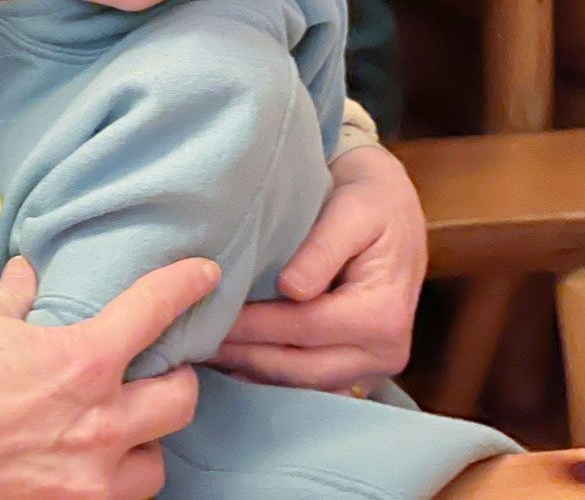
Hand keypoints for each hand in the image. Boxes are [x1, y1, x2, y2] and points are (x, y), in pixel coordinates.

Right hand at [0, 255, 218, 499]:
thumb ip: (15, 296)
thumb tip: (28, 274)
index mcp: (82, 361)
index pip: (156, 310)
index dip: (187, 285)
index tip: (205, 276)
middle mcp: (100, 422)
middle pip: (181, 399)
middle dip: (175, 378)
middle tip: (157, 368)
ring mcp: (88, 479)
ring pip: (156, 463)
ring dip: (145, 442)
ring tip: (124, 428)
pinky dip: (110, 481)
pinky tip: (90, 464)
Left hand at [210, 144, 426, 391]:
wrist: (392, 207)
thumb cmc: (370, 202)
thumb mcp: (352, 211)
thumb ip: (322, 249)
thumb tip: (292, 289)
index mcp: (384, 315)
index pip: (304, 327)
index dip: (253, 325)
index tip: (207, 315)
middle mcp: (384, 352)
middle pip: (301, 367)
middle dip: (244, 356)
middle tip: (192, 343)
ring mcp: (372, 367)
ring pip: (301, 383)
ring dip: (252, 371)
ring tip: (203, 353)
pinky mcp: (357, 368)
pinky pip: (308, 380)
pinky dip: (269, 373)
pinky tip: (232, 358)